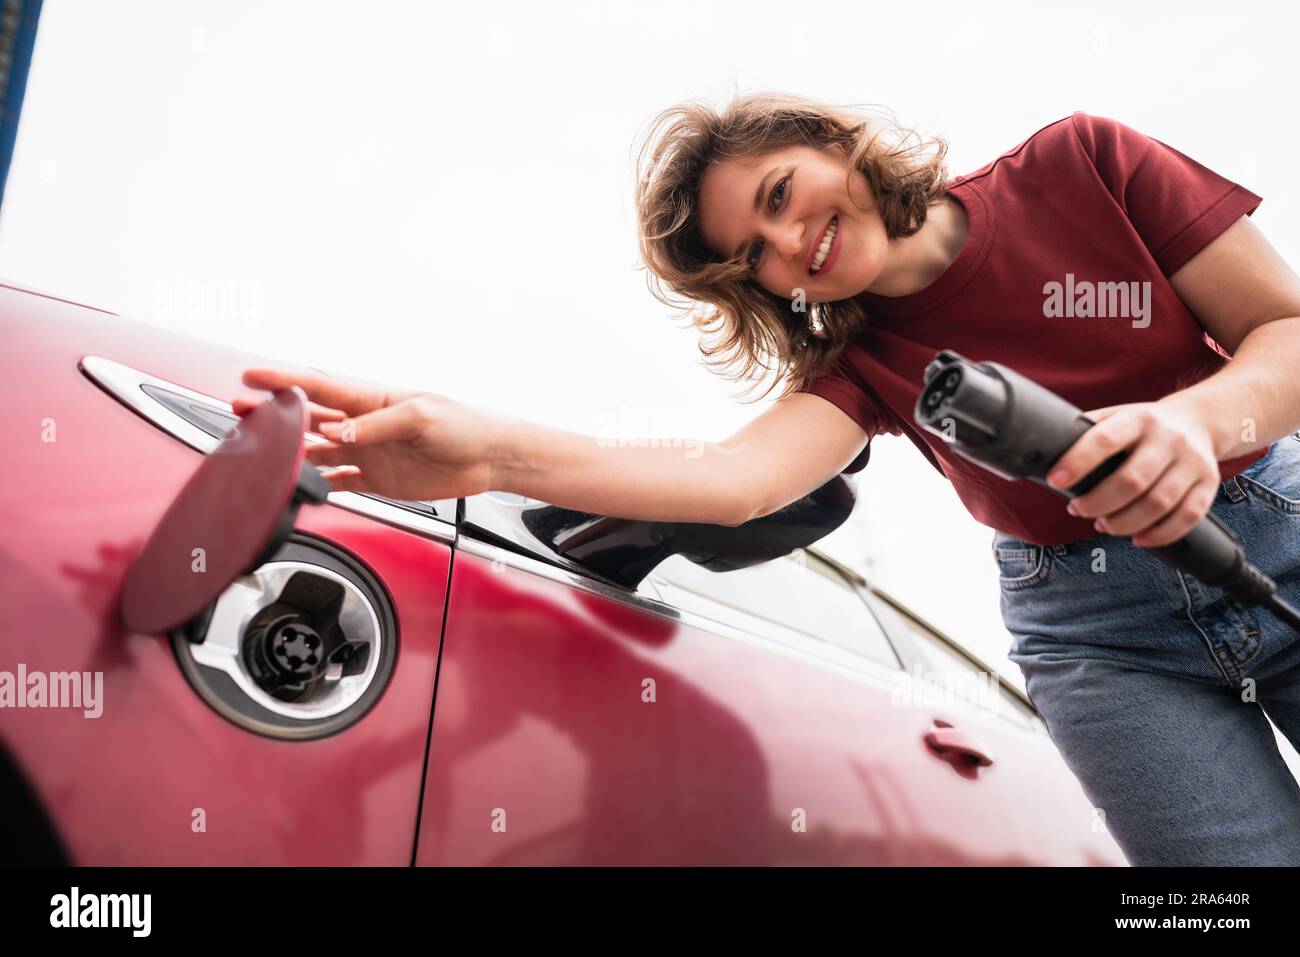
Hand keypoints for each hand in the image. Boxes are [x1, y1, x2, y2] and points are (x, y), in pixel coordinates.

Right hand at [232, 367, 503, 499]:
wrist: (490, 459)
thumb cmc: (465, 427)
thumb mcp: (422, 417)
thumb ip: (377, 426)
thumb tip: (340, 435)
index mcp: (374, 401)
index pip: (321, 388)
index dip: (285, 380)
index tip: (253, 376)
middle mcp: (365, 426)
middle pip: (310, 419)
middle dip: (274, 414)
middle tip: (240, 409)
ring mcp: (369, 452)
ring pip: (318, 451)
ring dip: (289, 451)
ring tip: (258, 449)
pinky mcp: (379, 479)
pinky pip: (340, 482)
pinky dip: (317, 485)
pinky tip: (298, 486)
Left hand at [1048, 400, 1220, 547]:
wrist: (1199, 420)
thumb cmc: (1141, 426)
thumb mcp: (1114, 417)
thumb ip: (1083, 434)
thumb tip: (1035, 456)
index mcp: (1137, 418)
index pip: (1105, 439)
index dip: (1078, 462)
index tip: (1056, 481)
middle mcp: (1168, 439)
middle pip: (1133, 481)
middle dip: (1098, 503)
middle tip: (1078, 510)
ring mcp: (1192, 462)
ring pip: (1159, 503)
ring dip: (1125, 523)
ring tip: (1103, 526)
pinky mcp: (1209, 484)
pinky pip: (1187, 518)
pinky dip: (1159, 535)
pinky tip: (1137, 539)